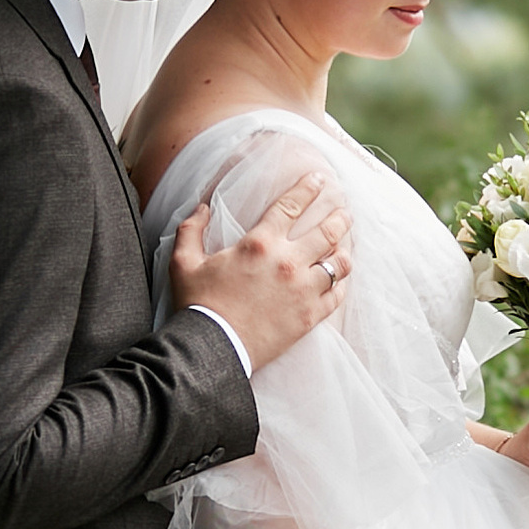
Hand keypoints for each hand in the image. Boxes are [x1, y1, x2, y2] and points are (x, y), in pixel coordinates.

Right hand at [173, 169, 353, 370]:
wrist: (212, 348)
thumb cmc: (197, 305)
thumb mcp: (183, 262)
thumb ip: (191, 230)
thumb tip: (202, 208)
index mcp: (259, 244)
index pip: (291, 206)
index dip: (308, 188)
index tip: (320, 179)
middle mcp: (287, 262)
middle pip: (326, 231)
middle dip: (339, 217)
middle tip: (344, 211)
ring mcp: (303, 290)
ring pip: (338, 264)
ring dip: (344, 250)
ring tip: (345, 245)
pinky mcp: (309, 316)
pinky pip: (336, 295)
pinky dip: (340, 285)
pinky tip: (339, 280)